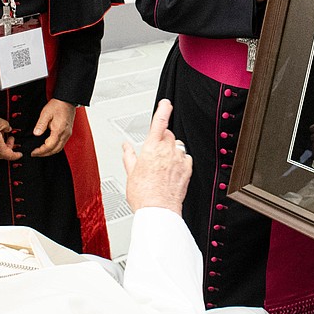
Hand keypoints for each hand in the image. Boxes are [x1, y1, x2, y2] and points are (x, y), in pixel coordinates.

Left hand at [30, 98, 74, 156]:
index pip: (49, 146)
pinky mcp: (68, 132)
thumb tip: (36, 134)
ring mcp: (68, 134)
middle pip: (55, 150)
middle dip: (44, 154)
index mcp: (59, 130)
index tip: (34, 152)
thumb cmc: (58, 105)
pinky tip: (49, 146)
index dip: (41, 151)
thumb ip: (40, 125)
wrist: (67, 100)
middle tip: (36, 154)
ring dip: (50, 152)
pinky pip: (62, 144)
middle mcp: (65, 134)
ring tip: (41, 152)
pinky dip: (54, 148)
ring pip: (59, 148)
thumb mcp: (46, 113)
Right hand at [122, 100, 191, 214]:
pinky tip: (173, 171)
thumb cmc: (143, 194)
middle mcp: (168, 150)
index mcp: (152, 148)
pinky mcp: (188, 169)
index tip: (166, 103)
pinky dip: (181, 161)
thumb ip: (129, 155)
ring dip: (172, 150)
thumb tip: (125, 147)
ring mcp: (179, 159)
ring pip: (178, 146)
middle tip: (154, 154)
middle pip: (168, 135)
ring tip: (163, 165)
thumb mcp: (130, 172)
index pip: (159, 122)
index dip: (164, 109)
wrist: (158, 210)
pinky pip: (186, 158)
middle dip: (162, 139)